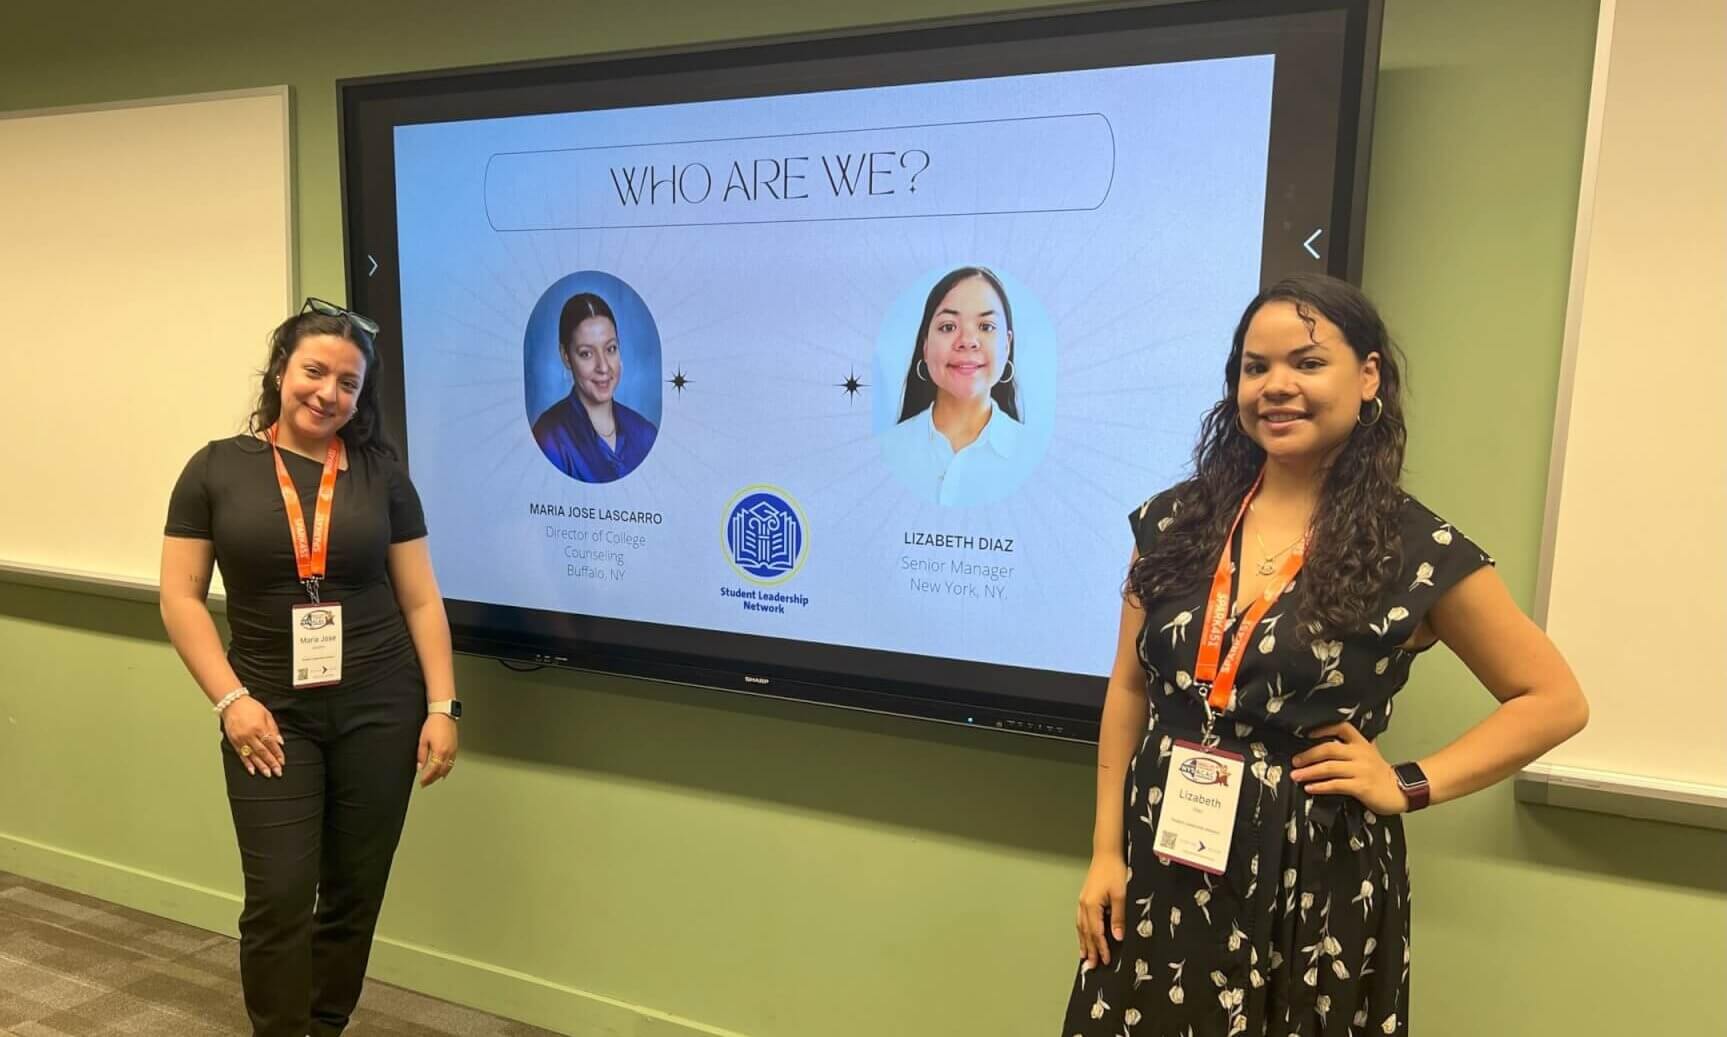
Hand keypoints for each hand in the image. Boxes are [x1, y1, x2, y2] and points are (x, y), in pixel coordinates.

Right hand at [222, 697, 283, 776]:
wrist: (232, 703)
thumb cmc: (251, 707)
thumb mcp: (267, 714)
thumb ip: (273, 729)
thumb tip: (280, 742)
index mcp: (260, 727)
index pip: (271, 744)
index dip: (277, 754)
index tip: (282, 761)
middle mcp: (250, 735)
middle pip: (263, 752)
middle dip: (271, 763)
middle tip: (278, 772)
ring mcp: (241, 739)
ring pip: (253, 755)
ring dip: (261, 766)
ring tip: (267, 774)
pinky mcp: (234, 742)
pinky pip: (241, 755)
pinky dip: (247, 764)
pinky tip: (252, 771)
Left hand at [417, 714, 457, 787]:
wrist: (444, 714)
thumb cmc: (433, 724)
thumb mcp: (423, 740)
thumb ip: (421, 755)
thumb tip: (420, 766)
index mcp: (439, 752)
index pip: (433, 770)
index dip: (427, 778)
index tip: (422, 782)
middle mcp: (448, 753)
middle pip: (441, 771)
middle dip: (433, 779)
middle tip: (426, 783)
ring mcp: (453, 750)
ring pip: (448, 768)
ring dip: (440, 775)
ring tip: (434, 779)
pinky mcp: (455, 747)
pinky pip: (452, 762)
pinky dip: (447, 769)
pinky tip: (444, 770)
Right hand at [1075, 851, 1127, 967]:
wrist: (1107, 854)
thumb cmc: (1115, 872)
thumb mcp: (1121, 895)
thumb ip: (1118, 917)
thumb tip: (1117, 937)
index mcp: (1092, 906)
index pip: (1097, 933)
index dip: (1101, 948)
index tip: (1106, 961)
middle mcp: (1084, 905)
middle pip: (1086, 933)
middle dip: (1090, 950)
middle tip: (1092, 966)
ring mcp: (1082, 901)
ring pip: (1081, 927)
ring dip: (1084, 942)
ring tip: (1085, 956)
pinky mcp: (1085, 898)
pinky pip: (1081, 920)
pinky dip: (1082, 931)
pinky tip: (1083, 935)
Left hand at [1291, 722, 1405, 813]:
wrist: (1399, 791)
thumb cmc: (1380, 773)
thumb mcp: (1368, 753)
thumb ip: (1351, 747)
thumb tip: (1324, 742)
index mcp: (1361, 743)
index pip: (1341, 727)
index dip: (1323, 728)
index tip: (1307, 733)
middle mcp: (1360, 753)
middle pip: (1329, 749)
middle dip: (1309, 755)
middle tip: (1295, 761)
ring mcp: (1361, 770)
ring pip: (1330, 768)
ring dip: (1309, 772)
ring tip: (1296, 775)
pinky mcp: (1361, 786)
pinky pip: (1336, 785)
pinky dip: (1320, 786)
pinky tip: (1310, 788)